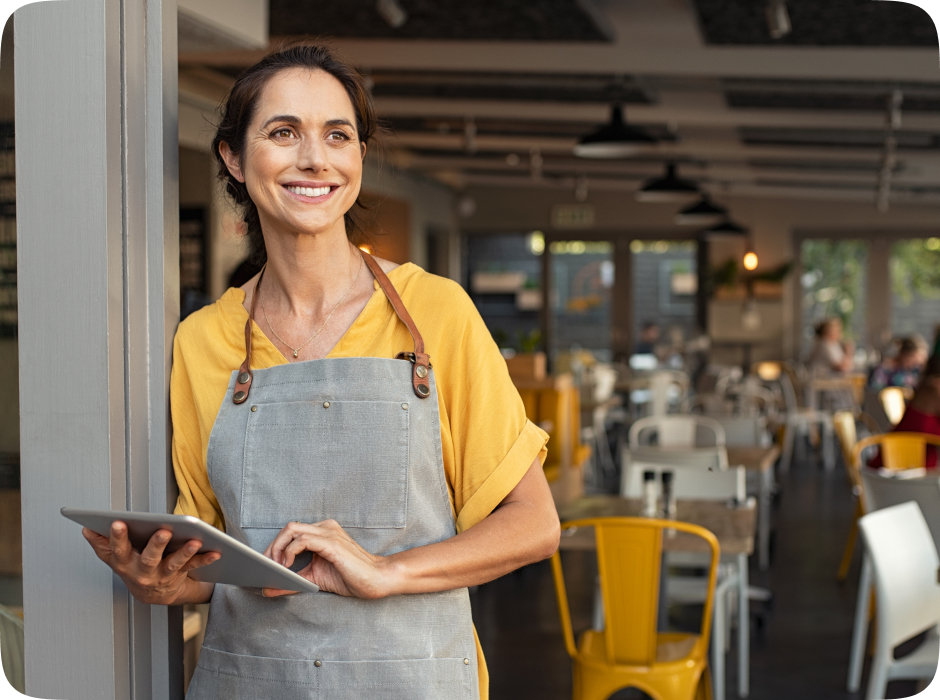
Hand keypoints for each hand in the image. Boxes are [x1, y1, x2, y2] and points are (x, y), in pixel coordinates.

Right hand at [82, 521, 219, 604]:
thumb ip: (102, 544)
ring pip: (174, 564)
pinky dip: (205, 559)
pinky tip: (216, 551)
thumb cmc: (133, 567)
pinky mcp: (180, 576)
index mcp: (125, 563)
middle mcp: (143, 572)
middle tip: (163, 531)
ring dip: (185, 553)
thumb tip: (86, 528)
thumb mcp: (115, 558)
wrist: (153, 595)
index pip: (118, 550)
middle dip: (156, 544)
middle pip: (149, 558)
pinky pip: (193, 567)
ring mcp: (162, 576)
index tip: (118, 522)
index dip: (117, 537)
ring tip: (196, 541)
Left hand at [262, 520, 393, 598]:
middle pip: (288, 527)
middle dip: (272, 547)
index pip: (291, 531)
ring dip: (278, 549)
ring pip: (292, 530)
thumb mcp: (314, 580)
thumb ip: (292, 582)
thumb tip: (267, 589)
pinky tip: (288, 566)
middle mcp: (325, 528)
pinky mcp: (332, 543)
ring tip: (276, 567)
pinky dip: (290, 552)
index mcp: (322, 532)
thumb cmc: (350, 577)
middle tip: (266, 566)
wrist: (376, 579)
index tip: (264, 564)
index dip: (274, 546)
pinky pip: (303, 541)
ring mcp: (329, 533)